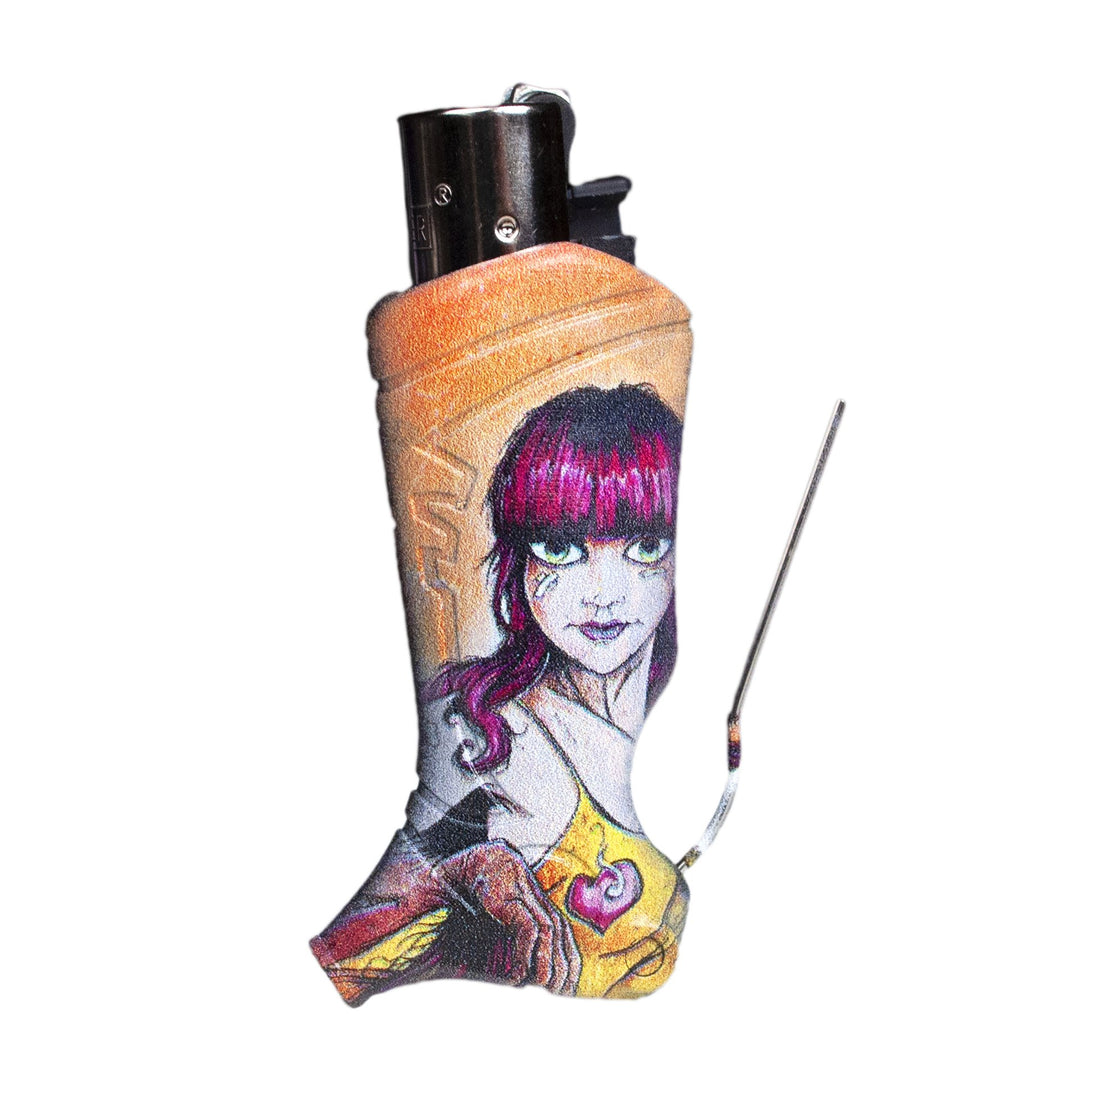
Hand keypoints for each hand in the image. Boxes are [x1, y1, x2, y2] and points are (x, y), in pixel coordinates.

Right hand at [435, 841, 580, 994]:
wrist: (481, 864)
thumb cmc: (496, 899)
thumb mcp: (513, 924)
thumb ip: (522, 947)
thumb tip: (525, 980)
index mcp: (548, 915)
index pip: (569, 945)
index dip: (571, 970)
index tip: (564, 992)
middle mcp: (543, 908)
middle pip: (563, 940)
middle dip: (562, 969)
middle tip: (553, 992)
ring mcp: (529, 901)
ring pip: (549, 933)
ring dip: (546, 962)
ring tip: (539, 984)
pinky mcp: (512, 899)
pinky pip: (527, 928)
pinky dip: (524, 952)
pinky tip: (515, 972)